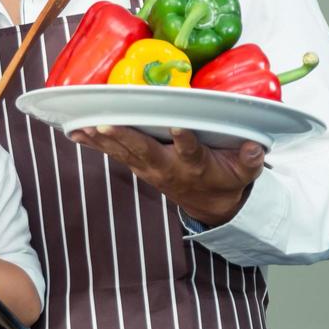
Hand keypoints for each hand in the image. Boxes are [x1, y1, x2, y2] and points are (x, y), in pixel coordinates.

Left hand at [70, 126, 263, 226]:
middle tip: (106, 124)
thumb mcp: (244, 173)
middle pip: (145, 151)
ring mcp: (148, 167)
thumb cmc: (226, 179)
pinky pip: (112, 153)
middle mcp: (167, 166)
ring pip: (122, 152)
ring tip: (81, 126)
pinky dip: (93, 143)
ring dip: (101, 140)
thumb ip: (250, 161)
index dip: (184, 140)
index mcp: (195, 165)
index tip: (178, 126)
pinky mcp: (136, 165)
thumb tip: (255, 148)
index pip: (190, 151)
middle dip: (125, 138)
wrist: (208, 204)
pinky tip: (74, 131)